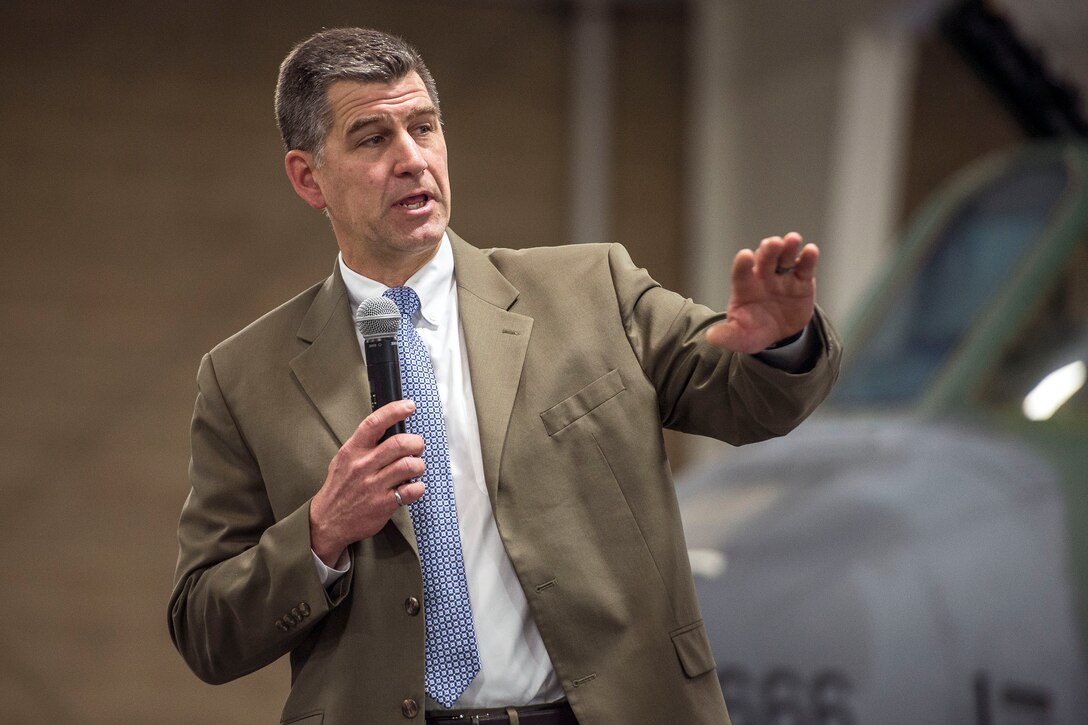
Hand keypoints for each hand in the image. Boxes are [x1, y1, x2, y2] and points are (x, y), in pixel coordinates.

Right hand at [309, 400, 425, 565]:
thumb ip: (364, 444)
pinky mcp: (383, 504)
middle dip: (416, 443)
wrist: (327, 521)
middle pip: (399, 444)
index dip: (394, 411)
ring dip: (418, 465)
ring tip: (415, 468)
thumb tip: (389, 427)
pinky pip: (412, 490)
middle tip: (417, 447)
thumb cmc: (340, 487)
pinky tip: (412, 487)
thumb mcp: (344, 459)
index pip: (374, 423)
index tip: (409, 406)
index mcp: (353, 451)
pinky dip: (418, 487)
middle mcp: (363, 466)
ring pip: (409, 465)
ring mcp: (374, 486)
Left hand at [707, 232, 817, 353]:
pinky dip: (808, 258)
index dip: (743, 264)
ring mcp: (783, 277)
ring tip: (792, 240)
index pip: (741, 273)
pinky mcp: (802, 281)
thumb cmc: (754, 330)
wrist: (779, 335)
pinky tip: (811, 251)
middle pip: (765, 259)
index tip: (745, 255)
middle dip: (768, 250)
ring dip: (788, 247)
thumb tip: (711, 337)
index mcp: (744, 287)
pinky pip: (805, 267)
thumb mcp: (740, 337)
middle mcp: (763, 277)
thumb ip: (728, 336)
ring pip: (785, 257)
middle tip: (773, 243)